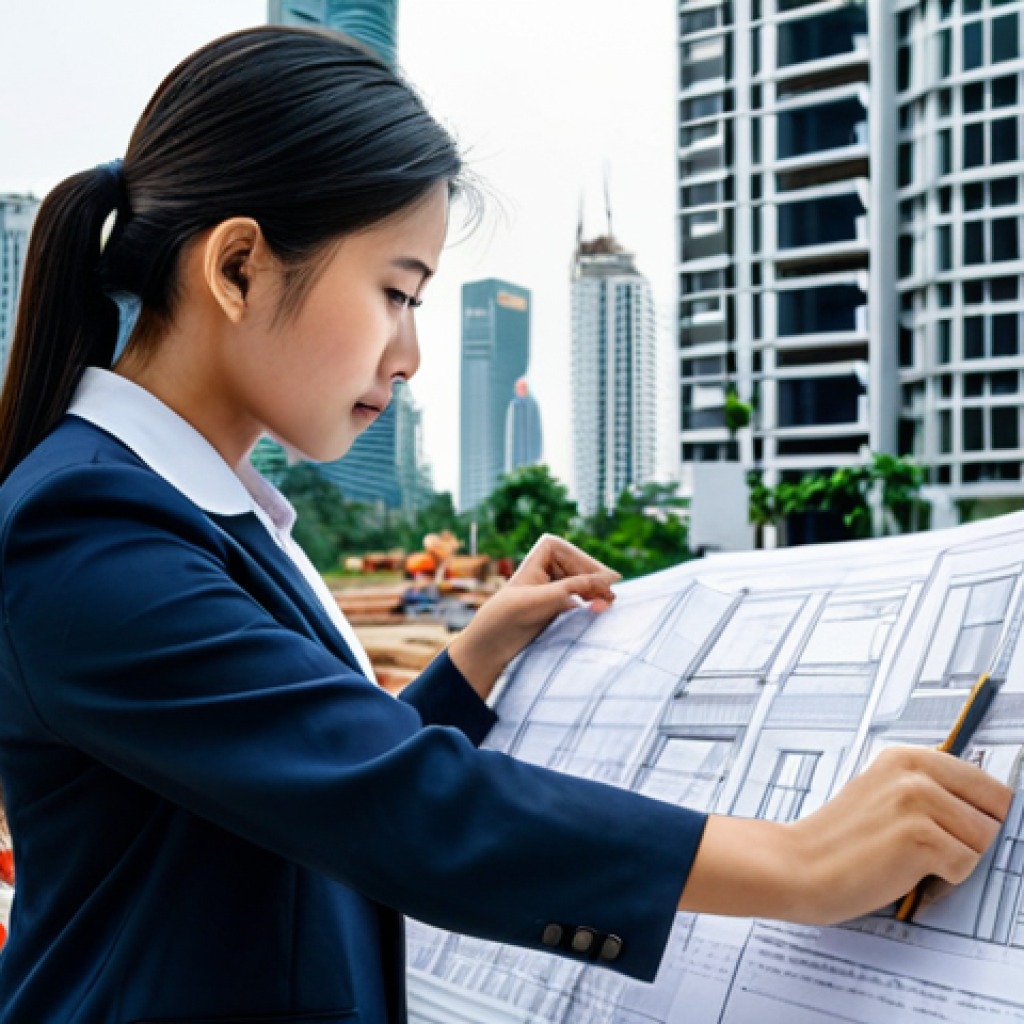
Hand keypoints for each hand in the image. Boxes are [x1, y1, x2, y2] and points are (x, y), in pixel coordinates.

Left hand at [448, 534, 619, 699]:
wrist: (495, 641)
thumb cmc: (515, 613)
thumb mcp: (550, 596)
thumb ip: (580, 585)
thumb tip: (611, 581)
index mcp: (543, 552)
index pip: (572, 554)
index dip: (587, 565)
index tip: (601, 580)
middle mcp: (550, 565)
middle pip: (582, 568)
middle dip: (595, 581)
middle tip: (611, 596)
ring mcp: (556, 583)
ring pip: (584, 584)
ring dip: (596, 593)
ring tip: (608, 604)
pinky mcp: (560, 602)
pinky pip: (582, 597)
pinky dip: (591, 602)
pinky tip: (599, 609)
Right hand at [679, 746, 1012, 924]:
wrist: (796, 865)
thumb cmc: (839, 842)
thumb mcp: (884, 797)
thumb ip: (930, 793)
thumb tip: (990, 811)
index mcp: (907, 757)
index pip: (989, 784)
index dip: (984, 817)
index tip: (964, 832)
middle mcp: (914, 770)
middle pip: (995, 812)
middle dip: (972, 838)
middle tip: (930, 850)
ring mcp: (916, 799)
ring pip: (984, 841)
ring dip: (956, 861)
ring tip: (912, 860)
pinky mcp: (918, 835)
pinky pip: (966, 867)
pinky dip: (942, 881)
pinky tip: (906, 872)